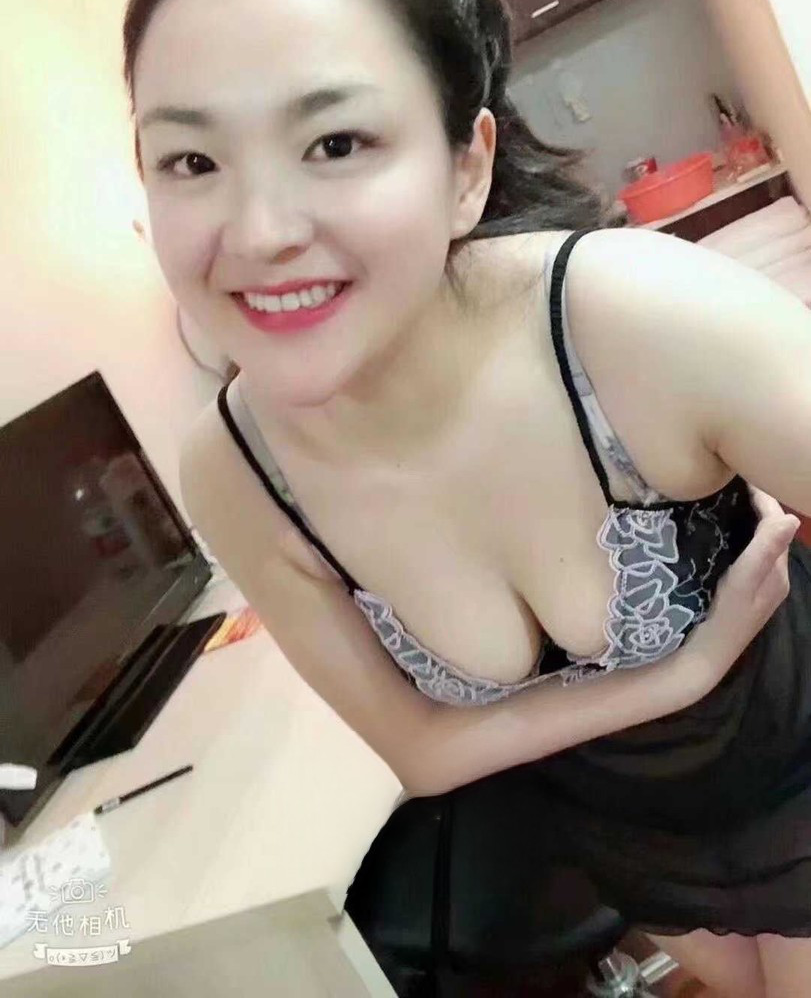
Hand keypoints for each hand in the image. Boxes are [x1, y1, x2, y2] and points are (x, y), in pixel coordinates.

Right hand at [681, 485, 798, 697]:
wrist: (703, 658)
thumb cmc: (724, 620)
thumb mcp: (744, 583)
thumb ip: (764, 550)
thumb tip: (788, 515)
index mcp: (777, 570)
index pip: (774, 520)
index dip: (759, 494)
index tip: (736, 470)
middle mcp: (771, 575)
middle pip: (766, 527)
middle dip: (751, 501)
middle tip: (724, 477)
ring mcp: (754, 583)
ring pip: (753, 538)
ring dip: (740, 516)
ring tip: (718, 495)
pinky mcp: (738, 589)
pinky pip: (740, 550)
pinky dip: (732, 533)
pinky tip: (713, 528)